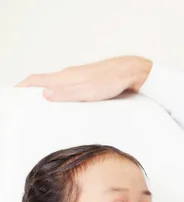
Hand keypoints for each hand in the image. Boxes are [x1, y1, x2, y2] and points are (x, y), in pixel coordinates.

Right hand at [16, 56, 152, 101]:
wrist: (131, 73)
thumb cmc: (111, 81)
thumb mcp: (86, 92)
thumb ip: (65, 94)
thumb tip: (44, 94)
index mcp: (65, 77)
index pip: (36, 80)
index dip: (23, 87)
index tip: (14, 94)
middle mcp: (69, 76)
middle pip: (46, 83)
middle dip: (34, 93)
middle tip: (28, 105)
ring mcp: (79, 78)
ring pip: (59, 86)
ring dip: (51, 95)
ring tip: (47, 108)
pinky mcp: (89, 82)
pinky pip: (72, 89)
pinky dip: (65, 96)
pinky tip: (70, 105)